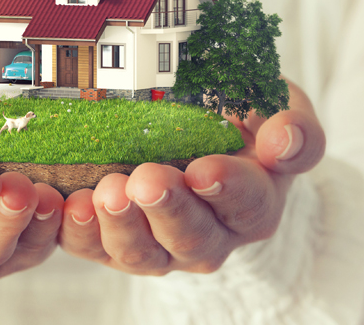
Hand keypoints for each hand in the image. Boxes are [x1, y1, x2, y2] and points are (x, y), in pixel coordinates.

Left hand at [58, 79, 324, 274]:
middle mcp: (209, 235)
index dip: (227, 190)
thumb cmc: (243, 125)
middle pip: (190, 236)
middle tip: (147, 179)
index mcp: (253, 205)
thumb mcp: (281, 112)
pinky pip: (94, 248)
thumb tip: (283, 140)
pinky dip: (78, 232)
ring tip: (105, 193)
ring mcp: (160, 245)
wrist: (204, 144)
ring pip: (141, 252)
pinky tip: (69, 204)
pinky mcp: (116, 242)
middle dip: (166, 209)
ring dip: (120, 225)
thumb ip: (295, 130)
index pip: (247, 204)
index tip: (204, 170)